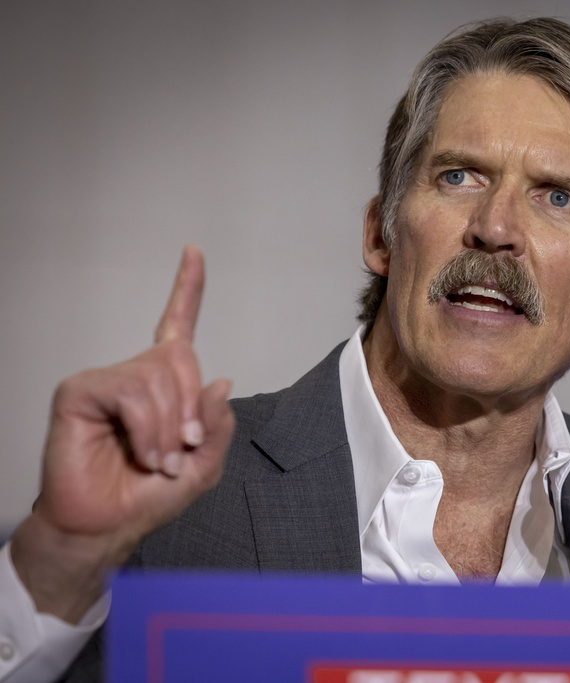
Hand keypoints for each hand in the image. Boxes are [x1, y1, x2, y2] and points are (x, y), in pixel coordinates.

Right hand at [10, 246, 234, 622]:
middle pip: (181, 358)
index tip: (193, 251)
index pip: (176, 326)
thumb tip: (219, 379)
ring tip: (158, 459)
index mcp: (164, 386)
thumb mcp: (204, 465)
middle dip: (192, 409)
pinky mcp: (80, 391)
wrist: (107, 525)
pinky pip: (133, 393)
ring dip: (169, 428)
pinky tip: (141, 453)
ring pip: (159, 377)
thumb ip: (218, 425)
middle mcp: (135, 375)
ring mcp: (106, 380)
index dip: (187, 289)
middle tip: (182, 449)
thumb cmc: (149, 495)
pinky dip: (147, 430)